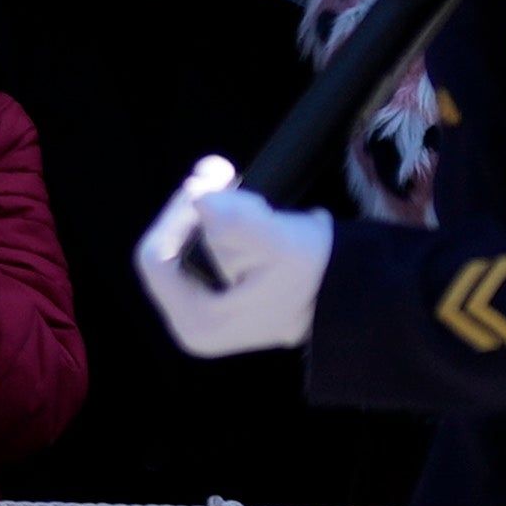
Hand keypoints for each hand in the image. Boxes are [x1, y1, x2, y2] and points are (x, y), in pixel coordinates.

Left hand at [141, 158, 333, 352]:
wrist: (348, 293)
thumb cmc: (315, 273)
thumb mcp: (277, 241)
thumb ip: (233, 219)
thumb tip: (199, 198)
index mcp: (198, 320)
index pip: (156, 256)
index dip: (176, 211)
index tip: (211, 182)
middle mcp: (192, 324)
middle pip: (167, 249)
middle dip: (198, 210)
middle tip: (231, 181)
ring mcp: (202, 315)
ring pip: (184, 246)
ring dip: (212, 216)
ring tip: (256, 210)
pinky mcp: (214, 301)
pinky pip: (198, 251)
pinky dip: (220, 227)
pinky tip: (254, 221)